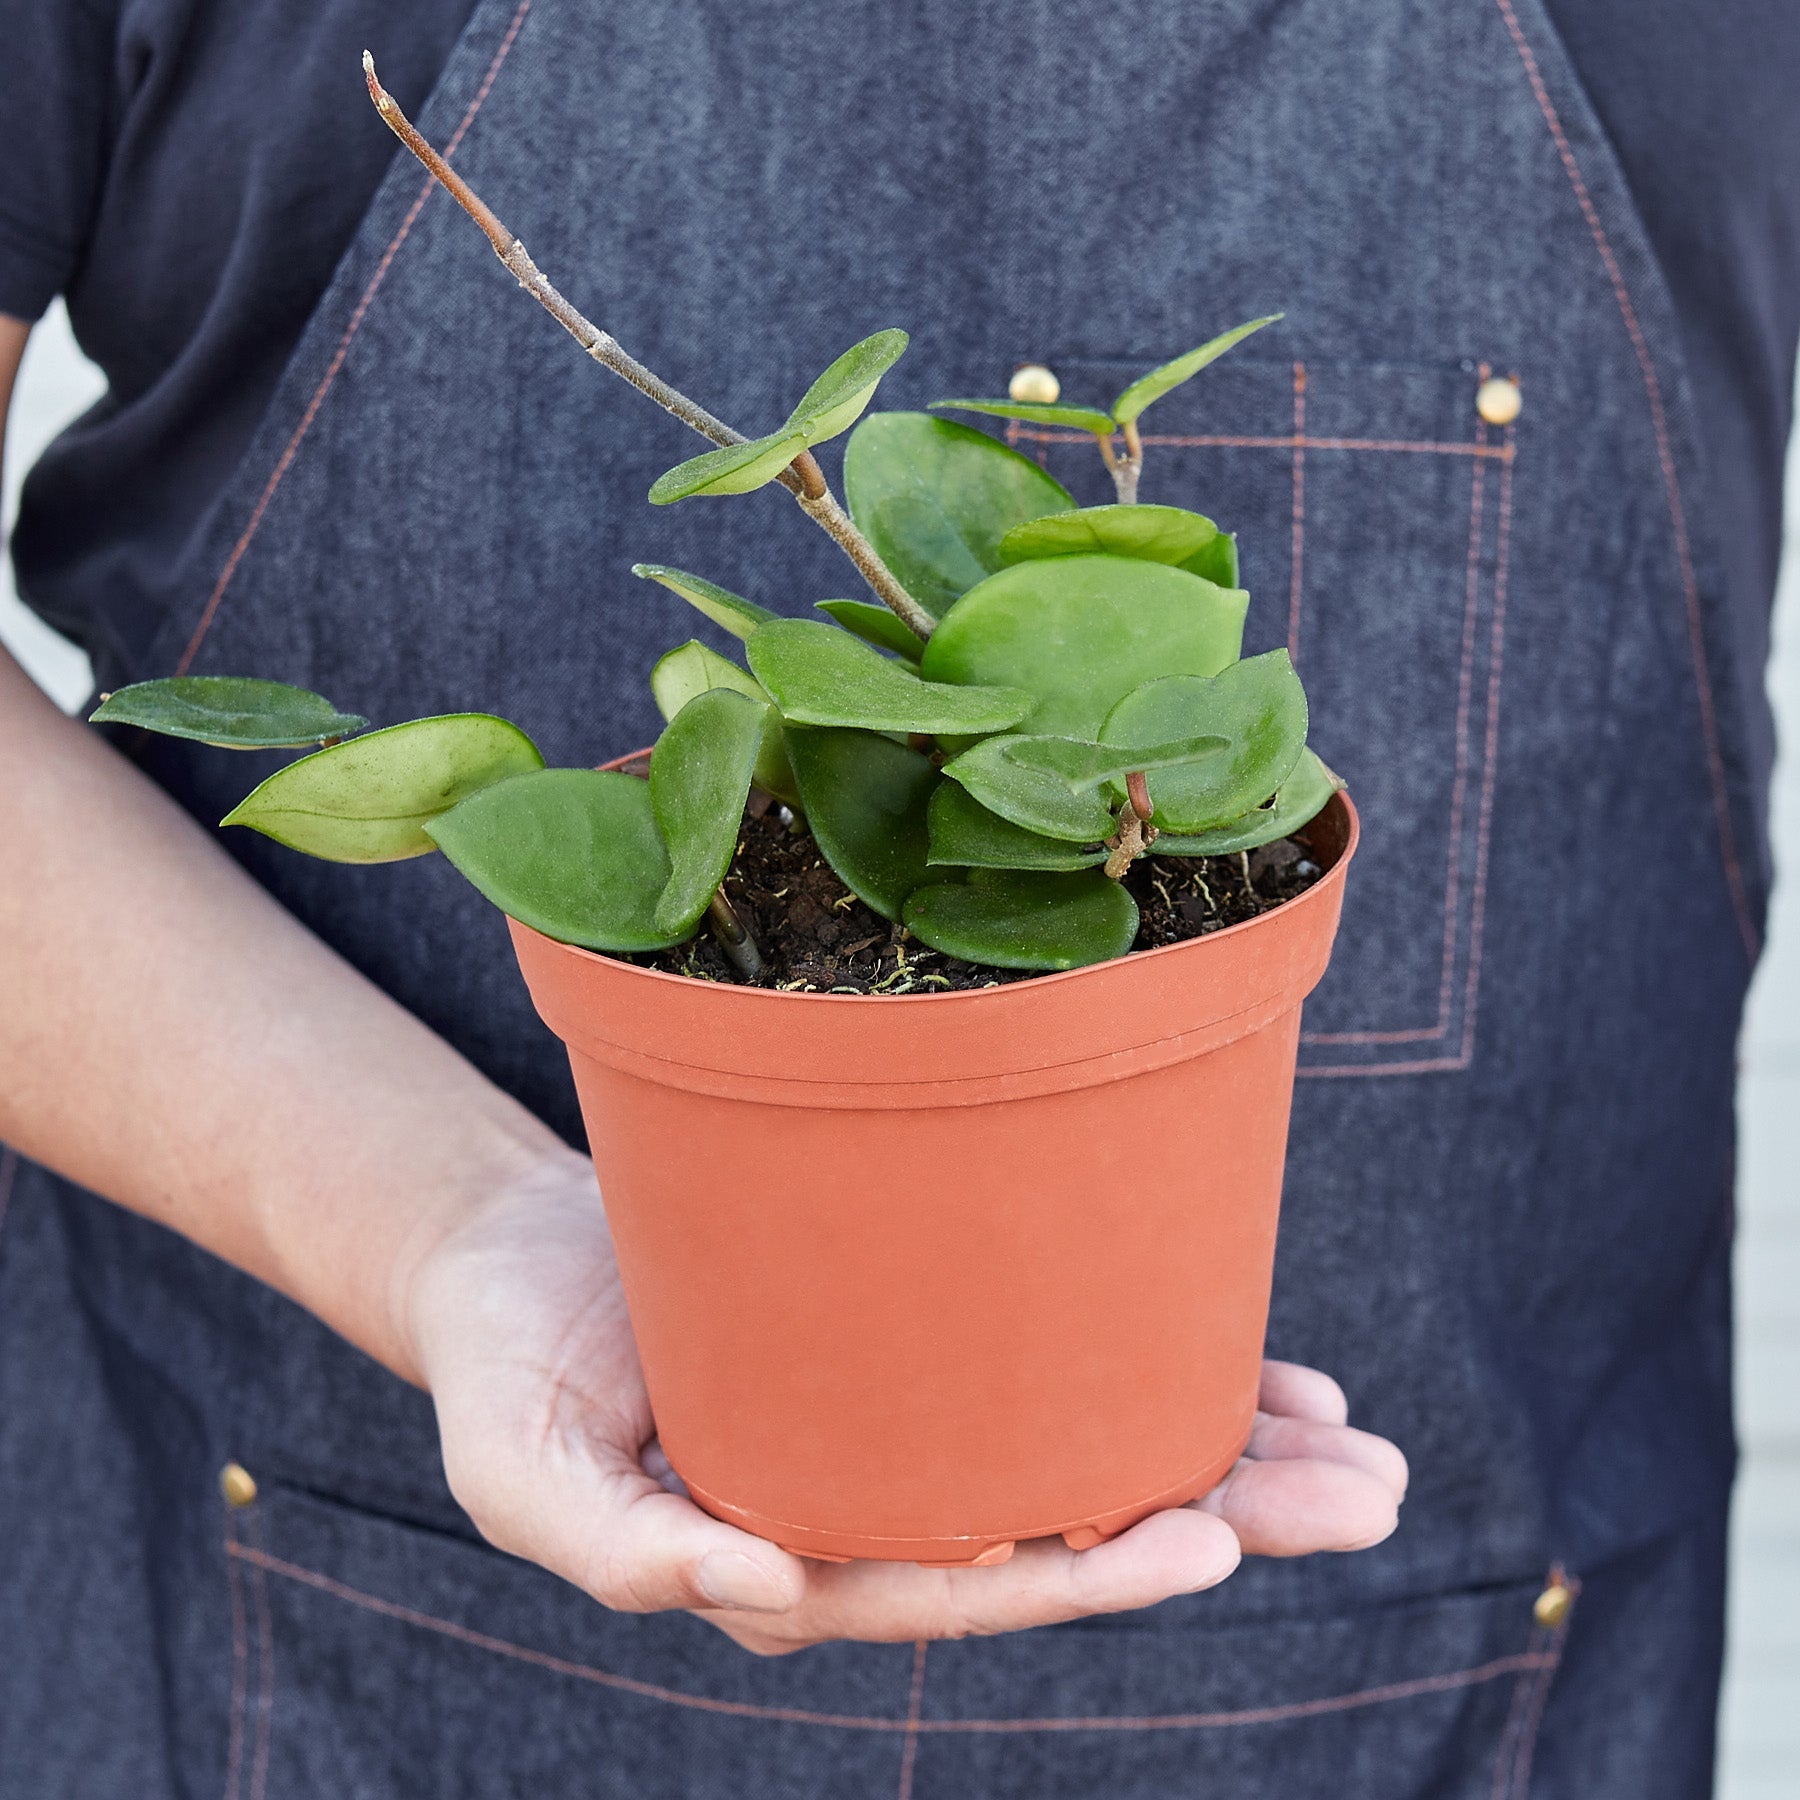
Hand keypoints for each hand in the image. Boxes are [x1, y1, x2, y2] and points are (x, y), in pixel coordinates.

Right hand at [405, 1154, 1407, 1656]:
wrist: (518, 1257)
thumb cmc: (510, 1366)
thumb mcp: (520, 1471)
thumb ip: (623, 1552)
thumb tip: (761, 1593)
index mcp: (792, 1561)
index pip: (958, 1584)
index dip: (1079, 1568)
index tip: (1206, 1541)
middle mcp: (873, 1511)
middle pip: (1060, 1531)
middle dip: (1217, 1521)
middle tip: (1364, 1498)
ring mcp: (903, 1432)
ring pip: (1080, 1455)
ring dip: (1228, 1458)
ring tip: (1361, 1451)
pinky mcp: (917, 1352)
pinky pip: (1048, 1374)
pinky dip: (1156, 1374)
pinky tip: (1264, 1377)